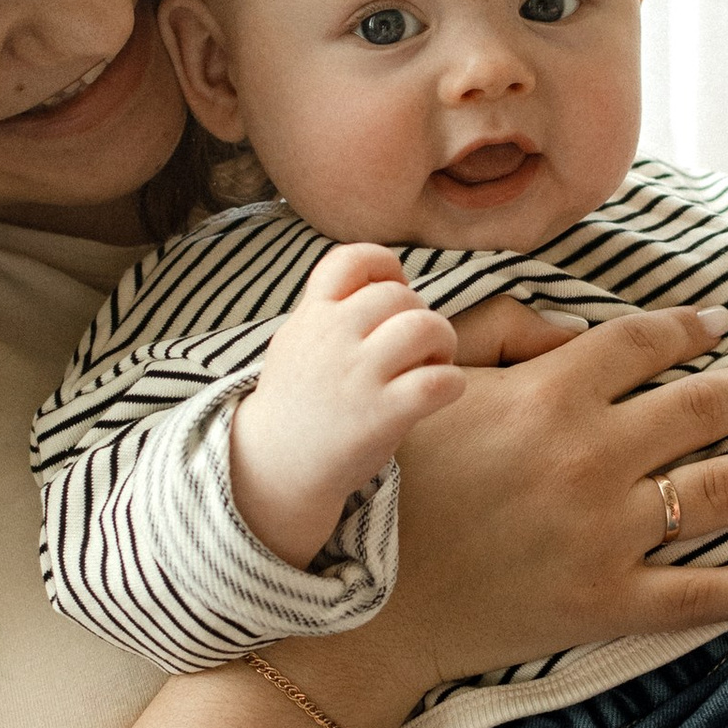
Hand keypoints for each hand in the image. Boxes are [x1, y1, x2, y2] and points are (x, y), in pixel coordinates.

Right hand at [231, 242, 464, 568]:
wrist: (275, 468)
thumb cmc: (298, 405)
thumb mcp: (297, 342)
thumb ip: (332, 309)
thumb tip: (387, 280)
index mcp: (312, 315)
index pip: (352, 259)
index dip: (386, 267)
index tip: (395, 292)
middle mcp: (333, 338)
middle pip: (401, 296)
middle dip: (421, 316)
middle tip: (418, 348)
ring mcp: (358, 375)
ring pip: (427, 327)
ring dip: (443, 343)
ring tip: (432, 366)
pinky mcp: (383, 414)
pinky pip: (441, 381)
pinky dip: (452, 383)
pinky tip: (439, 394)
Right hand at [293, 306, 727, 713]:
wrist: (362, 599)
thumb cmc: (387, 480)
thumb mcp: (431, 380)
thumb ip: (501, 331)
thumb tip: (573, 324)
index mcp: (551, 394)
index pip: (645, 344)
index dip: (692, 329)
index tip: (724, 325)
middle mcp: (592, 457)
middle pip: (702, 408)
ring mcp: (607, 534)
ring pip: (720, 491)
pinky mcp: (608, 602)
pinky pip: (703, 593)